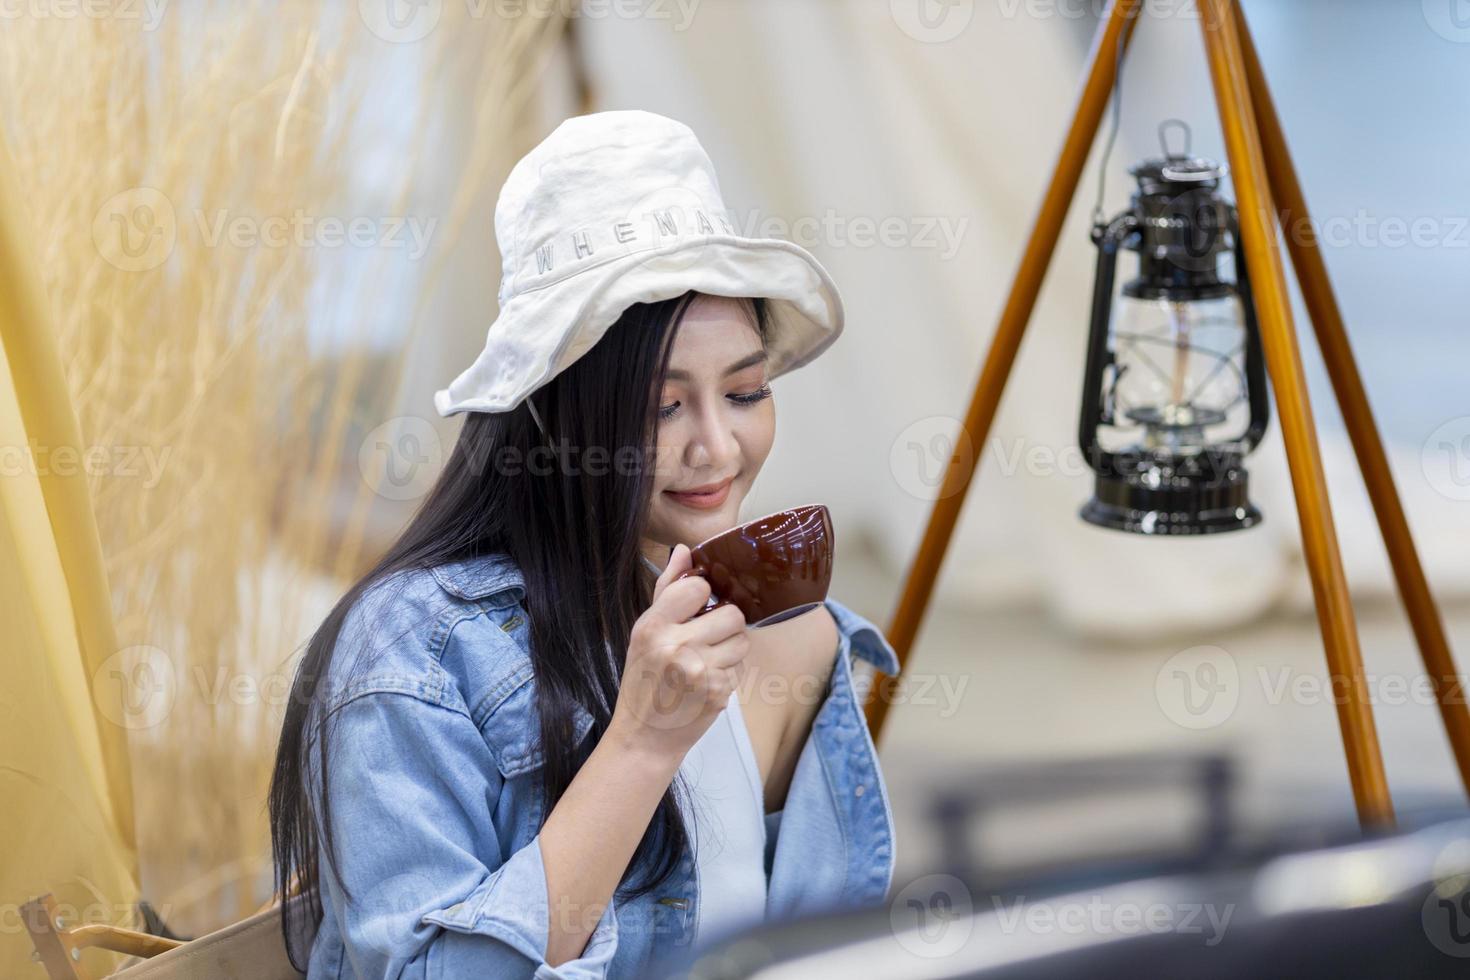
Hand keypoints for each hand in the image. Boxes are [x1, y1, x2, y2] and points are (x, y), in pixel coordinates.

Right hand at [610, 544, 750, 760]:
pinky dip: (728, 673)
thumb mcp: (644, 632)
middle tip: (705, 639)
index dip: (703, 596)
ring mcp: (700, 672)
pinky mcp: (718, 693)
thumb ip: (667, 590)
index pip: (699, 587)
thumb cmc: (643, 680)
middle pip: (732, 614)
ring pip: (742, 640)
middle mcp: (676, 647)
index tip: (695, 610)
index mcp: (653, 626)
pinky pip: (740, 667)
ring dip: (730, 649)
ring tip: (705, 661)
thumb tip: (684, 551)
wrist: (644, 736)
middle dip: (724, 625)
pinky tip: (706, 682)